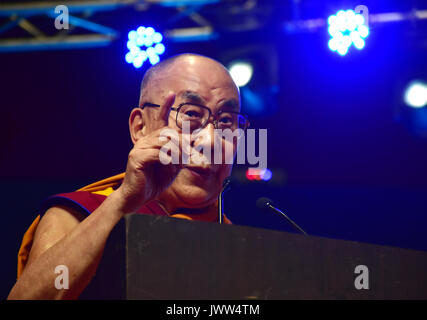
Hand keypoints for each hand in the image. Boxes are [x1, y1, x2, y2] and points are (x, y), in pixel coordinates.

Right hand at [117, 92, 184, 213]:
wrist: (137, 198)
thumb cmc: (154, 182)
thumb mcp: (172, 167)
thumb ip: (180, 156)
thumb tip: (192, 147)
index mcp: (152, 141)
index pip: (159, 121)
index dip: (164, 107)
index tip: (171, 94)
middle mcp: (144, 141)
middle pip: (167, 133)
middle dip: (183, 142)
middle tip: (193, 152)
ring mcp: (139, 149)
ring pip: (164, 142)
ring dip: (179, 151)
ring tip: (186, 160)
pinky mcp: (137, 159)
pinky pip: (157, 154)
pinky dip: (168, 158)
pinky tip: (173, 163)